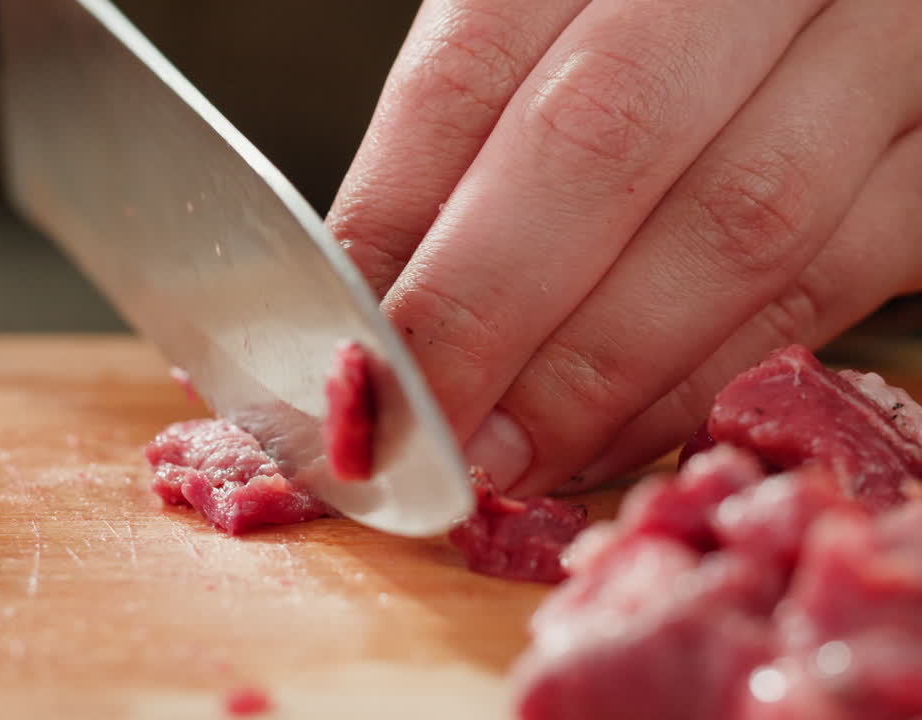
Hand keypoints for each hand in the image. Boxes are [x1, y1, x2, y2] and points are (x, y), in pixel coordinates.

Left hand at [327, 0, 921, 495]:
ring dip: (596, 375)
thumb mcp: (554, 21)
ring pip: (732, 224)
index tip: (346, 347)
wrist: (814, 1)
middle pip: (597, 142)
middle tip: (415, 429)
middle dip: (485, 314)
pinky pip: (831, 281)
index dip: (396, 221)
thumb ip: (474, 132)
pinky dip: (706, 377)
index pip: (470, 69)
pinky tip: (618, 437)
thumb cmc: (656, 17)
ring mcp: (880, 44)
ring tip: (504, 458)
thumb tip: (375, 299)